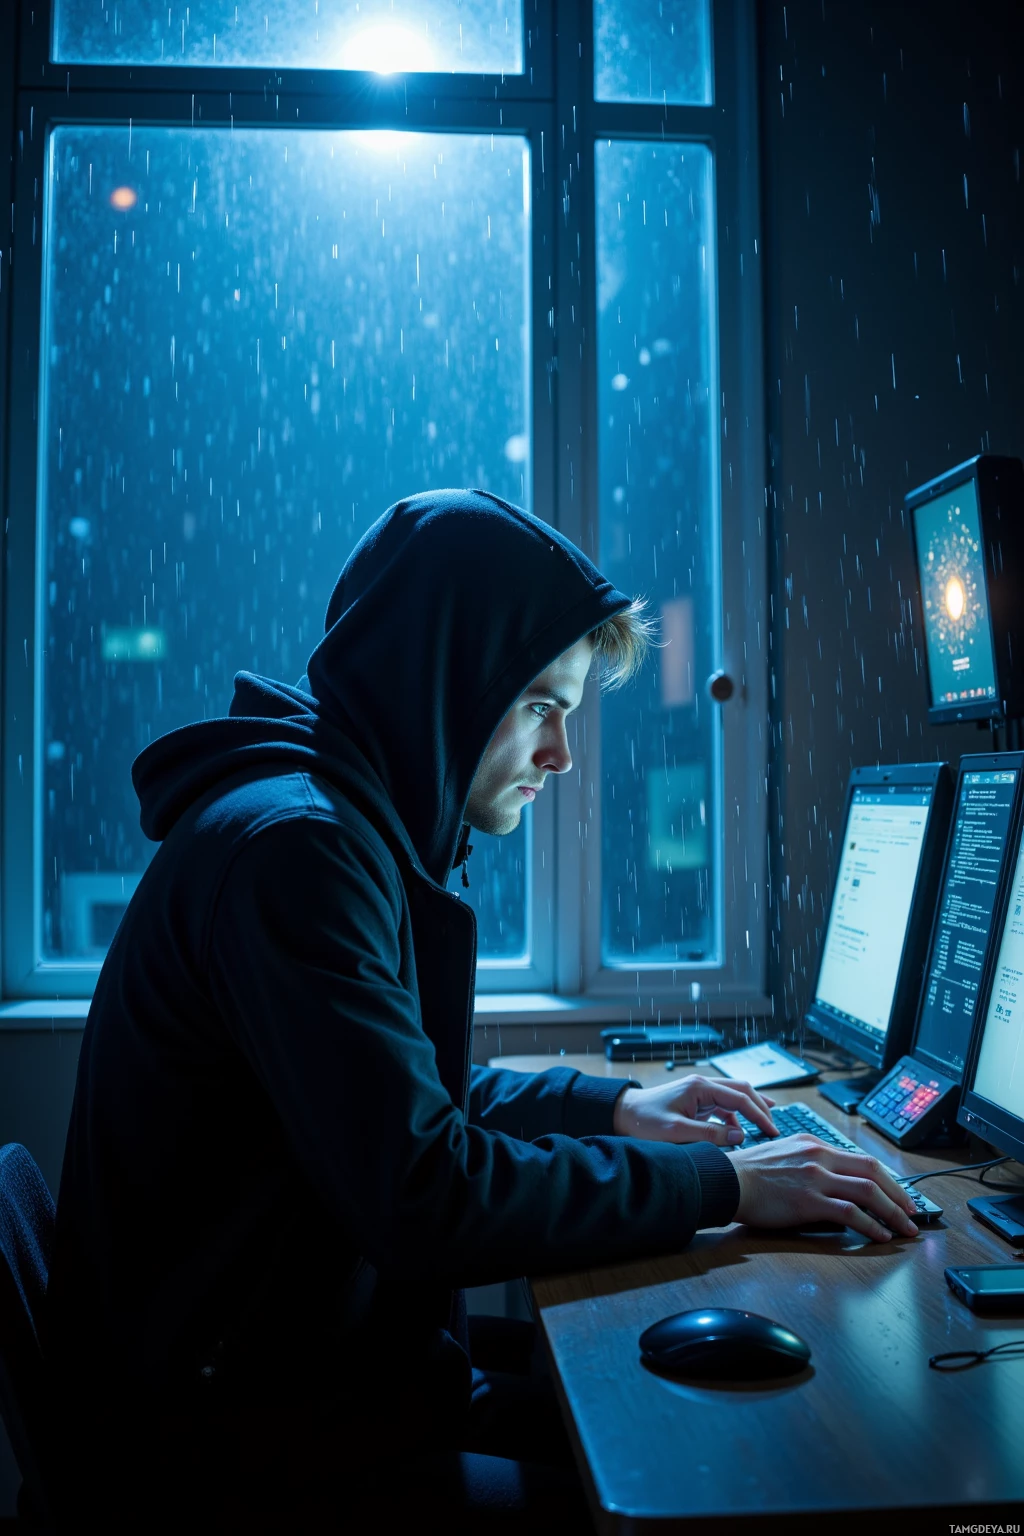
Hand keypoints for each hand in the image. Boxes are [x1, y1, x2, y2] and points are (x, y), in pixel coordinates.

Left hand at [611, 1074, 778, 1145]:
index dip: (759, 1114)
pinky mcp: (694, 1102)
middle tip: (774, 1127)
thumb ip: (710, 1134)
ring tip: (765, 1127)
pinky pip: (722, 1106)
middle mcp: (702, 1085)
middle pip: (741, 1091)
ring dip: (749, 1111)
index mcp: (700, 1087)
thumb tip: (740, 1135)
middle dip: (760, 1107)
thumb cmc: (644, 1122)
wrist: (622, 1115)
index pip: (740, 1097)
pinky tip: (740, 1131)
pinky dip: (734, 1117)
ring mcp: (698, 1092)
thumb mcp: (677, 1132)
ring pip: (733, 1097)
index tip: (772, 1131)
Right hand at [730, 1133, 919, 1242]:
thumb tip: (832, 1180)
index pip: (861, 1158)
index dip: (886, 1178)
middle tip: (912, 1212)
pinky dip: (871, 1225)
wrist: (726, 1180)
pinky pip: (850, 1213)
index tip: (898, 1194)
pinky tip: (881, 1236)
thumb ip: (810, 1161)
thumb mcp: (784, 1153)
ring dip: (893, 1212)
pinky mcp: (809, 1200)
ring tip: (905, 1228)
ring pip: (868, 1191)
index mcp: (814, 1143)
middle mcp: (818, 1155)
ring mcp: (815, 1177)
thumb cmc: (749, 1172)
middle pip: (873, 1171)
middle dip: (899, 1194)